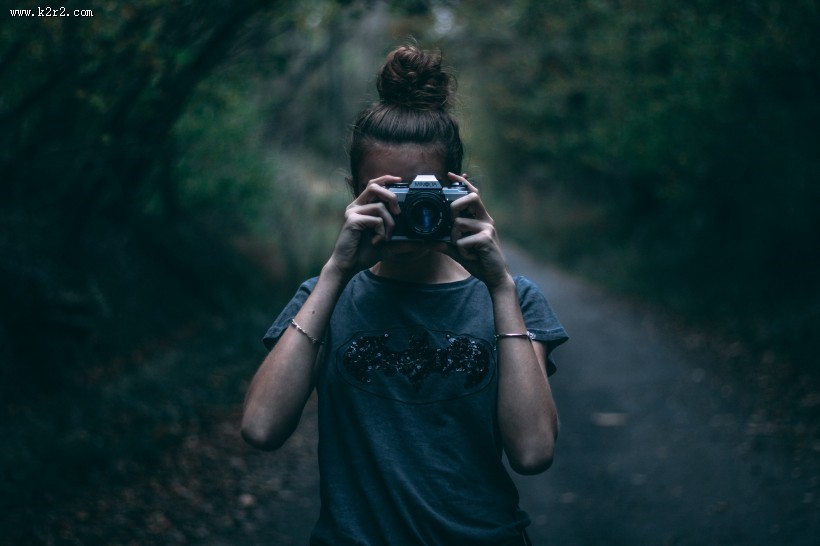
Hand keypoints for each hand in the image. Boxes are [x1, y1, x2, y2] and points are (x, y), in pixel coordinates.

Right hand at [326, 176, 424, 276]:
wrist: (348, 265)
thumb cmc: (364, 253)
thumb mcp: (388, 246)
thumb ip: (402, 242)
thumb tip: (421, 243)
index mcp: (362, 207)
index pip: (373, 185)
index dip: (386, 179)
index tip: (400, 180)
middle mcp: (356, 206)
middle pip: (374, 187)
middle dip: (391, 196)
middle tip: (398, 213)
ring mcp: (353, 212)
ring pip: (379, 207)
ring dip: (389, 223)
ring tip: (385, 237)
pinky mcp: (352, 220)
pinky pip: (375, 220)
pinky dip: (380, 232)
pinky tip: (376, 241)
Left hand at [436, 172, 512, 289]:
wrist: (496, 276)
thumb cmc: (479, 261)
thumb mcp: (460, 250)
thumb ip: (447, 243)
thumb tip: (430, 241)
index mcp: (480, 218)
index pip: (473, 194)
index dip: (463, 183)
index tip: (451, 174)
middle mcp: (485, 220)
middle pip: (471, 197)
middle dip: (456, 205)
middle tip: (452, 220)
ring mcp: (487, 228)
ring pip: (459, 223)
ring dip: (454, 238)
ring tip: (463, 249)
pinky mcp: (486, 239)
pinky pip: (462, 241)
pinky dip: (461, 251)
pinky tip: (471, 257)